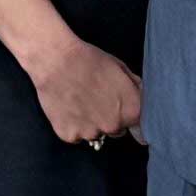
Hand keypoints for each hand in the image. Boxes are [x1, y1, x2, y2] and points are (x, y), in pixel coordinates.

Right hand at [29, 36, 141, 150]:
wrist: (56, 60)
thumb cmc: (89, 60)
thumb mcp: (120, 67)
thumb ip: (134, 87)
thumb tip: (140, 96)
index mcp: (131, 110)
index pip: (139, 125)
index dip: (129, 116)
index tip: (121, 110)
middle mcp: (113, 126)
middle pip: (117, 130)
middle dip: (110, 118)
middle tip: (96, 98)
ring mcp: (91, 133)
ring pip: (95, 133)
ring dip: (90, 123)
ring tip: (79, 101)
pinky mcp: (69, 135)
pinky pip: (76, 135)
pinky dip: (72, 125)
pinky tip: (68, 107)